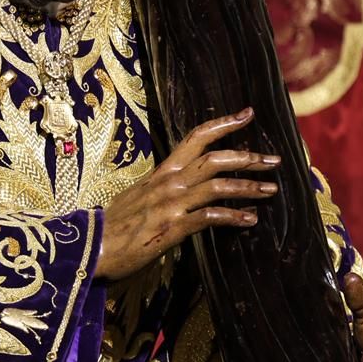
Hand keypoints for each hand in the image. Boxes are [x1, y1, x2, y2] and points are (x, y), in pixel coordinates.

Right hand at [93, 107, 279, 280]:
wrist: (88, 247)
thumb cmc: (112, 227)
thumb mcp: (137, 199)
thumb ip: (160, 191)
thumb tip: (179, 190)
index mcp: (161, 172)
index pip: (195, 138)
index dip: (223, 124)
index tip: (248, 114)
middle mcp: (168, 181)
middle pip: (214, 158)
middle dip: (247, 156)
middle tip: (274, 158)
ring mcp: (170, 203)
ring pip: (217, 185)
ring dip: (248, 186)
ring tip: (271, 189)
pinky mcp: (172, 226)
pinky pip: (209, 216)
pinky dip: (233, 216)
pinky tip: (250, 220)